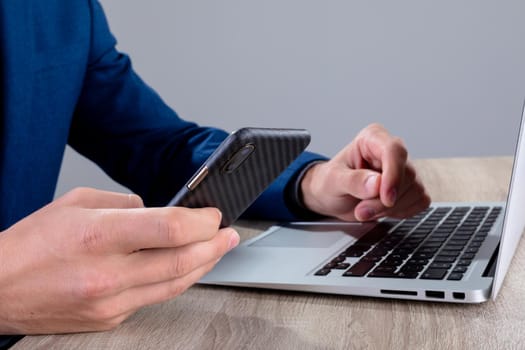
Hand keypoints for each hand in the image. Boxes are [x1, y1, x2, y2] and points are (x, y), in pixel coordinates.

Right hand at [0, 188, 238, 333]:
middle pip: (182, 260)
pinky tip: (182, 268)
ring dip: (203, 265)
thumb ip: (125, 203)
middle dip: (215, 245)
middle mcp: (107, 272)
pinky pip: (153, 298)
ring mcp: (109, 302)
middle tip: (229, 235)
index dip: (202, 220)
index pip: (170, 227)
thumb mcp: (76, 202)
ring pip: (174, 284)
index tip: (213, 214)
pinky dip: (173, 280)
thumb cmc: (31, 243)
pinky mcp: (109, 319)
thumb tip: (157, 209)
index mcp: (99, 233)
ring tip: (218, 250)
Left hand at [300, 123, 430, 220]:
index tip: (386, 198)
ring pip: (415, 190)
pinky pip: (420, 201)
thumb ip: (353, 181)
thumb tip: (377, 184)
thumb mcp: (333, 181)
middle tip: (361, 210)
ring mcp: (404, 170)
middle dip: (384, 201)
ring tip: (365, 210)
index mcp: (372, 139)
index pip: (394, 150)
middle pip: (407, 175)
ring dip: (390, 209)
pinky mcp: (412, 187)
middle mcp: (391, 152)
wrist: (331, 198)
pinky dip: (401, 212)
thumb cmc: (329, 183)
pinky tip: (381, 210)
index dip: (393, 175)